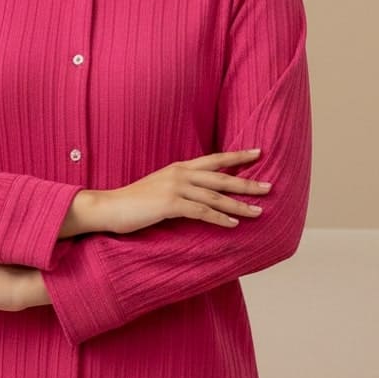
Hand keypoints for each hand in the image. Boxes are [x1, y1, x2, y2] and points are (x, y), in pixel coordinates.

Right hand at [98, 149, 271, 234]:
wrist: (109, 207)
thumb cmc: (134, 201)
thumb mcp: (160, 186)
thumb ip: (180, 186)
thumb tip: (200, 193)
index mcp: (179, 167)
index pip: (214, 159)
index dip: (237, 156)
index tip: (258, 152)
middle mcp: (180, 174)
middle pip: (221, 177)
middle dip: (247, 182)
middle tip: (268, 186)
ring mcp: (175, 188)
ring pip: (215, 196)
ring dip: (239, 205)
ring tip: (259, 211)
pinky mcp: (170, 204)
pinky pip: (202, 212)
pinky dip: (220, 218)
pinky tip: (234, 225)